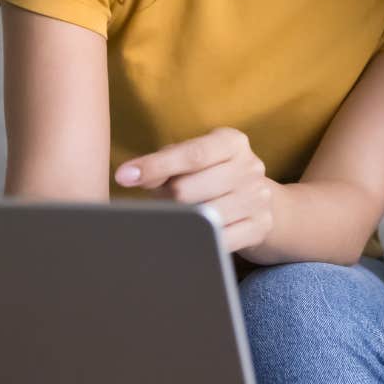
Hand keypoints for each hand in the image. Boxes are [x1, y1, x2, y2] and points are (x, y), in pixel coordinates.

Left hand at [114, 128, 275, 252]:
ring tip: (181, 214)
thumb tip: (132, 175)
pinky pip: (219, 240)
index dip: (155, 166)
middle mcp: (250, 167)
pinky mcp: (260, 226)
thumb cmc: (209, 175)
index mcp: (232, 142)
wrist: (255, 201)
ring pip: (202, 216)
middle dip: (166, 199)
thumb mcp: (189, 160)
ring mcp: (258, 198)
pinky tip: (193, 235)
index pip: (192, 154)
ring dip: (182, 220)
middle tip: (164, 201)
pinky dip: (199, 240)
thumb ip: (162, 163)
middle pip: (189, 189)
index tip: (124, 177)